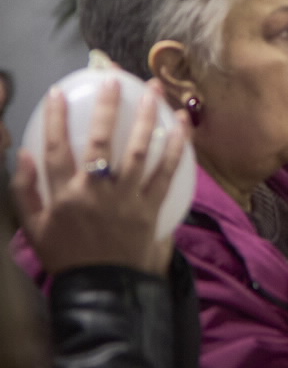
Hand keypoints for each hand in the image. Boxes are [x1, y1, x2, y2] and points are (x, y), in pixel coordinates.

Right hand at [12, 79, 188, 275]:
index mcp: (65, 194)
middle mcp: (97, 190)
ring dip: (147, 116)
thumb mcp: (35, 228)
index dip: (55, 118)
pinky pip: (167, 172)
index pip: (56, 148)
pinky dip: (176, 146)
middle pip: (101, 140)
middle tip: (114, 79)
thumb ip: (26, 191)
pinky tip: (183, 123)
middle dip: (107, 107)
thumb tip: (24, 154)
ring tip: (154, 88)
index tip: (57, 92)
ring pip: (139, 150)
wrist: (103, 288)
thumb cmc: (67, 255)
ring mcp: (127, 197)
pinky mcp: (152, 206)